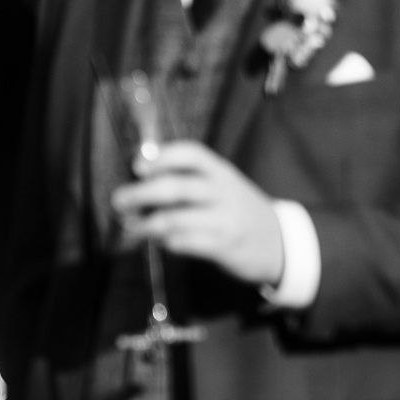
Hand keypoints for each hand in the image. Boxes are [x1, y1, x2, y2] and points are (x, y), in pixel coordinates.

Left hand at [111, 141, 284, 286]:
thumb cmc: (239, 211)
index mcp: (221, 171)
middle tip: (118, 201)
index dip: (163, 156)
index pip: (192, 154)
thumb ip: (190, 182)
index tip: (137, 165)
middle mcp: (223, 191)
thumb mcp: (222, 187)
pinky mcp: (223, 246)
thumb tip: (141, 181)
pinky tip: (157, 242)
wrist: (281, 242)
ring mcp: (224, 219)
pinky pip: (186, 243)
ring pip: (176, 219)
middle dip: (141, 194)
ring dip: (147, 224)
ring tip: (130, 227)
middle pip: (177, 187)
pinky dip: (166, 242)